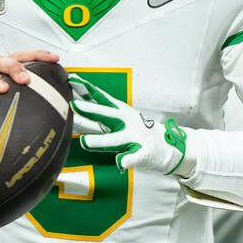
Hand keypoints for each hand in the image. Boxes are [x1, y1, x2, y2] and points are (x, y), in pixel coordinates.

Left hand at [71, 75, 188, 175]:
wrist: (169, 145)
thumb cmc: (137, 131)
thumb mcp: (119, 118)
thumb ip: (98, 111)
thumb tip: (75, 102)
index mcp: (121, 112)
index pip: (101, 98)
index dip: (87, 89)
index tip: (72, 80)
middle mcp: (127, 122)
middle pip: (106, 115)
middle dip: (90, 110)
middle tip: (73, 105)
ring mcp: (136, 138)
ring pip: (116, 139)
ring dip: (100, 140)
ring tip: (85, 142)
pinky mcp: (144, 154)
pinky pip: (135, 157)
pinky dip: (127, 159)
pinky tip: (120, 162)